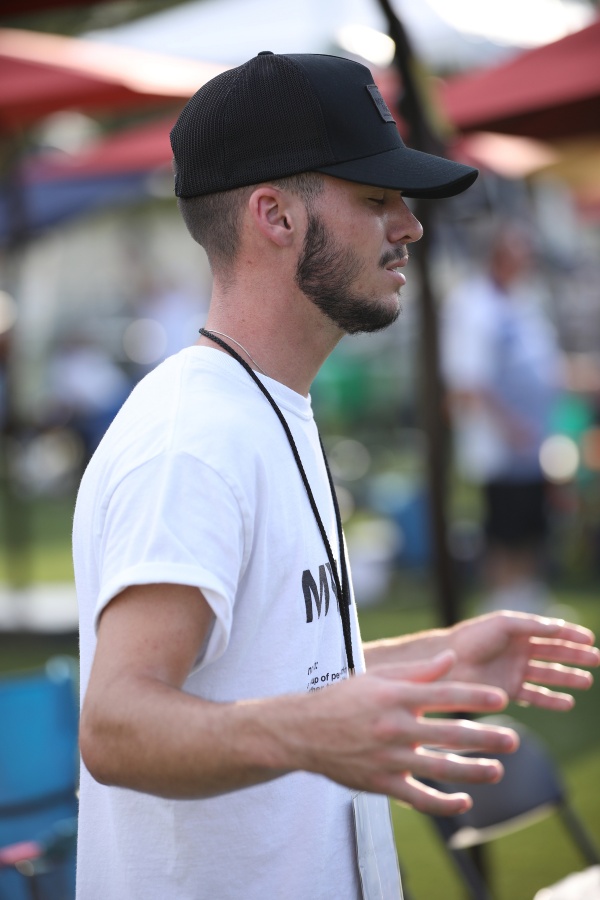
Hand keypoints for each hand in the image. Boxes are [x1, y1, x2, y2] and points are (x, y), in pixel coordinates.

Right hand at [291, 652, 519, 815]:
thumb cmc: (342, 699)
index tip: (501, 699)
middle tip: (513, 740)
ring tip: (498, 770)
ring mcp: (389, 757)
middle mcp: (394, 726)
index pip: (443, 695)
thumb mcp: (377, 677)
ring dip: (473, 771)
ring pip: (440, 768)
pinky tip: (465, 801)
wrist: (303, 731)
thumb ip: (417, 670)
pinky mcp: (381, 783)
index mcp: (394, 696)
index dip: (475, 697)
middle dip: (485, 738)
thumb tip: (452, 659)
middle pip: (449, 734)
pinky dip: (444, 803)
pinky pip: (419, 797)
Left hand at [447, 611, 598, 709]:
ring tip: (587, 681)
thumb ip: (532, 626)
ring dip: (568, 678)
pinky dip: (551, 699)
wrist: (448, 664)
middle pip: (554, 653)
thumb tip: (560, 628)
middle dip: (576, 656)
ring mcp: (515, 670)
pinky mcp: (509, 690)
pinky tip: (567, 702)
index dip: (571, 635)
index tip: (590, 639)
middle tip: (597, 659)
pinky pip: (535, 695)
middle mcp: (519, 650)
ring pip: (548, 675)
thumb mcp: (503, 625)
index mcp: (518, 630)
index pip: (550, 632)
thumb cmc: (472, 638)